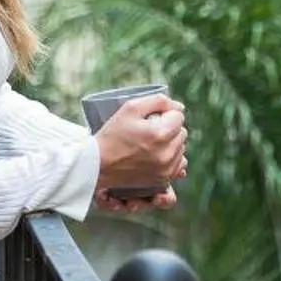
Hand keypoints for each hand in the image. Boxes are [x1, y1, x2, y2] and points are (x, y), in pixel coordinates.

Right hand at [91, 93, 186, 211]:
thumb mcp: (130, 108)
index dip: (166, 113)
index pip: (178, 116)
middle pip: (182, 132)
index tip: (152, 117)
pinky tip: (157, 155)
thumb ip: (158, 101)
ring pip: (181, 148)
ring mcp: (166, 168)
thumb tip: (178, 106)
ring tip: (150, 143)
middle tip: (149, 130)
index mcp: (160, 133)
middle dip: (169, 128)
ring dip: (171, 143)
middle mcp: (166, 153)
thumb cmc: (112, 134)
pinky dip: (171, 158)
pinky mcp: (163, 179)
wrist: (98, 164)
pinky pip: (179, 164)